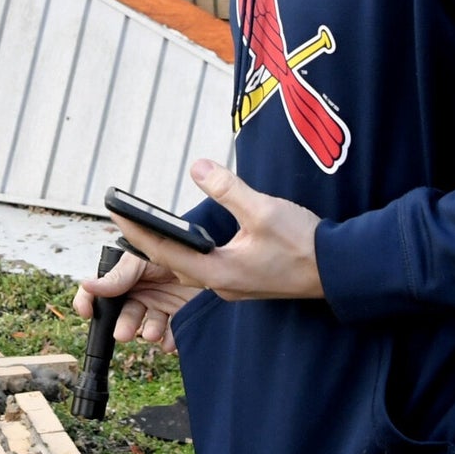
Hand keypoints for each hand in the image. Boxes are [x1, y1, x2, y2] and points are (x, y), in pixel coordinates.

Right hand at [74, 249, 198, 351]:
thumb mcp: (141, 260)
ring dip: (149, 331)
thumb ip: (117, 277)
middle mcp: (142, 291)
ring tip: (152, 333)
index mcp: (127, 276)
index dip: (88, 301)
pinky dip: (170, 340)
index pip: (100, 290)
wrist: (209, 256)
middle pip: (125, 314)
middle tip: (123, 334)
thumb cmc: (173, 247)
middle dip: (124, 325)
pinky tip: (169, 341)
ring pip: (148, 325)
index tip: (85, 312)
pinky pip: (172, 332)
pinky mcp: (180, 312)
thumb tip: (87, 285)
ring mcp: (161, 303)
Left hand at [109, 158, 325, 303]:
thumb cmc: (304, 243)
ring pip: (188, 268)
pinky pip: (207, 268)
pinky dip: (191, 254)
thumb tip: (198, 167)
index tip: (115, 213)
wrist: (339, 269)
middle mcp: (220, 284)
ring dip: (168, 249)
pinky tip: (190, 242)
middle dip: (145, 242)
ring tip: (147, 229)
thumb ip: (227, 188)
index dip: (137, 231)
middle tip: (122, 220)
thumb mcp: (263, 209)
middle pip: (171, 263)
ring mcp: (233, 286)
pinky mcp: (245, 281)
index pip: (164, 251)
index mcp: (218, 271)